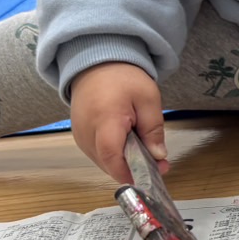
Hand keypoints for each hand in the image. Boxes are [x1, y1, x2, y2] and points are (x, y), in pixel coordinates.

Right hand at [69, 62, 166, 184]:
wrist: (96, 63)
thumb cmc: (122, 77)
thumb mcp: (148, 98)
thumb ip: (153, 129)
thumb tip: (158, 156)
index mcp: (104, 120)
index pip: (112, 157)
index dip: (130, 172)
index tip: (151, 177)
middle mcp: (87, 132)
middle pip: (109, 164)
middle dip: (134, 168)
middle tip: (158, 162)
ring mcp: (80, 136)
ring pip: (104, 162)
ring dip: (124, 162)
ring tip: (144, 148)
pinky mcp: (80, 137)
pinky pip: (98, 154)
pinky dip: (115, 155)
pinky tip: (128, 144)